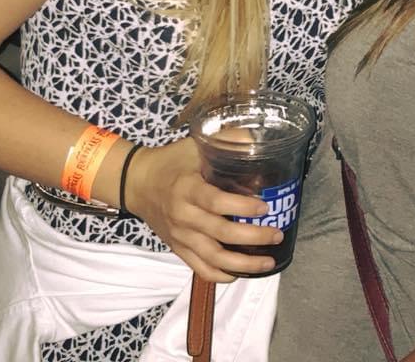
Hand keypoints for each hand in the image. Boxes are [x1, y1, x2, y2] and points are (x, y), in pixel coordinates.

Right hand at [125, 137, 283, 282]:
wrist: (137, 183)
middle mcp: (183, 216)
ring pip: (213, 258)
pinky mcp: (178, 249)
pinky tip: (242, 272)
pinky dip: (222, 275)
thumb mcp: (194, 145)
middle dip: (252, 237)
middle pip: (220, 233)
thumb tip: (256, 140)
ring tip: (269, 261)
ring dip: (243, 264)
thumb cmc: (171, 162)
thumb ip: (225, 141)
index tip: (264, 207)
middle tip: (276, 233)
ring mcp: (180, 236)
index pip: (216, 202)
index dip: (242, 207)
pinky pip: (201, 269)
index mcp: (187, 188)